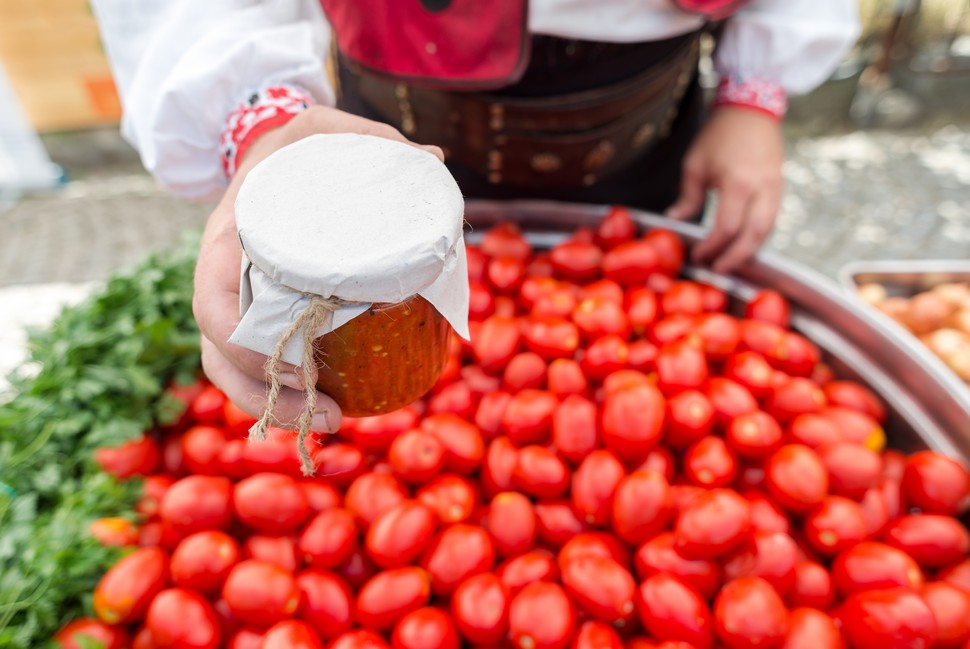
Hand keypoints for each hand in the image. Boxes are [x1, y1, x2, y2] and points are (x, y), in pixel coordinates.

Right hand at [193, 106, 443, 430]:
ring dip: (277, 407)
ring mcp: (237, 298)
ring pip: (233, 368)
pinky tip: (332, 405)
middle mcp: (222, 275)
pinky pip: (255, 363)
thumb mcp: (329, 130)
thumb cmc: (300, 146)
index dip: (244, 345)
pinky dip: (283, 394)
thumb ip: (376, 140)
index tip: (296, 367)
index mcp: (228, 236)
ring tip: (336, 421)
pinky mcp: (260, 313)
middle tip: (334, 414)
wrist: (274, 152)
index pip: (212, 300)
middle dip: (268, 395)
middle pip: (221, 352)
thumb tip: (435, 160)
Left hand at [665, 108, 783, 272]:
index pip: (727, 227)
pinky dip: (757, 236)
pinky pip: (771, 220)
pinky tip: (742, 244)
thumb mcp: (695, 164)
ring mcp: (775, 189)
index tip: (699, 256)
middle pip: (753, 236)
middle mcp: (761, 189)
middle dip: (735, 257)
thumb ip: (687, 198)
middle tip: (717, 269)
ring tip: (729, 262)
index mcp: (737, 183)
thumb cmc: (719, 135)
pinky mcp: (780, 188)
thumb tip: (674, 222)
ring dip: (748, 250)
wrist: (751, 110)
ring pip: (767, 231)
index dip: (712, 247)